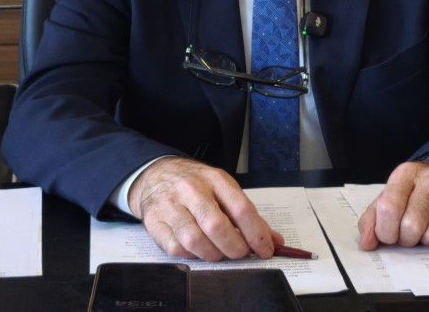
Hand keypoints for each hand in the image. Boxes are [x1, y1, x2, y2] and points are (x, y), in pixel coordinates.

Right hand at [128, 157, 281, 261]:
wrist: (155, 173)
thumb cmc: (195, 184)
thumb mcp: (222, 189)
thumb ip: (247, 215)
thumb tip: (274, 241)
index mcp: (214, 179)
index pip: (241, 208)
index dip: (257, 234)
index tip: (266, 250)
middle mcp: (191, 190)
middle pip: (217, 227)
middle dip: (234, 248)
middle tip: (241, 254)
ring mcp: (170, 205)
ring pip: (195, 241)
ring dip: (212, 254)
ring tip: (219, 253)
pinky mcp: (154, 221)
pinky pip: (176, 248)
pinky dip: (191, 255)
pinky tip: (197, 250)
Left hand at [357, 157, 428, 249]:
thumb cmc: (418, 189)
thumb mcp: (392, 194)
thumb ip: (373, 218)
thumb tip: (367, 243)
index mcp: (406, 173)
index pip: (388, 209)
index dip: (385, 232)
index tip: (389, 235)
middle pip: (411, 227)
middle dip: (407, 239)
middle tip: (409, 233)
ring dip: (428, 241)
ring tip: (428, 227)